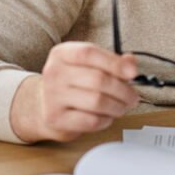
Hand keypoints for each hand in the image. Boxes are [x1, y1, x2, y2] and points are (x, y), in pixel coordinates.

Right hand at [10, 42, 140, 141]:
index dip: (114, 63)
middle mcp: (54, 72)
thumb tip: (131, 63)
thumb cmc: (71, 82)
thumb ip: (111, 61)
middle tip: (133, 97)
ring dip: (117, 107)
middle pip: (98, 79)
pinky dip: (105, 120)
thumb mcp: (87, 65)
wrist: (41, 106)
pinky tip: (107, 116)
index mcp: (62, 54)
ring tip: (122, 107)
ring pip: (97, 102)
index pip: (89, 53)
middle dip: (123, 90)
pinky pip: (90, 121)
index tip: (133, 73)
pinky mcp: (56, 118)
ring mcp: (53, 96)